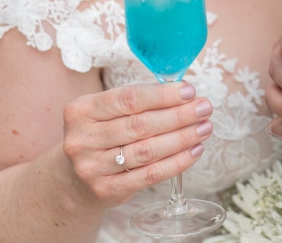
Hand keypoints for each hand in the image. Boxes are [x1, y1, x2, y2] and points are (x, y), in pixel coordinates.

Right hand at [62, 82, 211, 206]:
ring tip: (204, 128)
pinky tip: (194, 150)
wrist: (77, 178)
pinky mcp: (106, 190)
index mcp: (81, 111)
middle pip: (140, 125)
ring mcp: (91, 168)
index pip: (128, 98)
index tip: (190, 92)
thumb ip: (141, 101)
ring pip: (147, 151)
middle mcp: (81, 139)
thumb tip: (186, 93)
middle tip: (204, 109)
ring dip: (182, 138)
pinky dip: (177, 162)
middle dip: (179, 115)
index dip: (162, 95)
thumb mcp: (108, 111)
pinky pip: (149, 175)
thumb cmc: (104, 134)